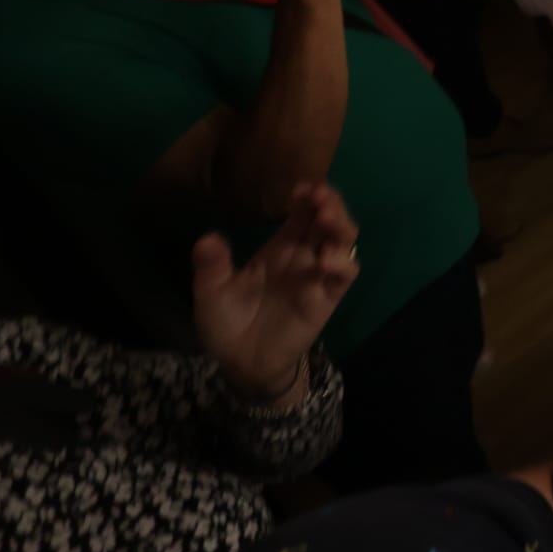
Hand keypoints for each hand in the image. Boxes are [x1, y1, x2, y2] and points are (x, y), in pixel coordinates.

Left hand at [193, 182, 359, 402]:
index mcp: (279, 248)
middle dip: (330, 202)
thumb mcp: (211, 293)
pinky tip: (324, 261)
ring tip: (326, 218)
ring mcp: (317, 276)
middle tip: (319, 196)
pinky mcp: (326, 298)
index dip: (307, 196)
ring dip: (341, 225)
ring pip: (344, 241)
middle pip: (329, 219)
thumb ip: (212, 266)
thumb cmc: (227, 324)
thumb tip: (208, 238)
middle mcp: (303, 256)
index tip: (301, 187)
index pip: (301, 213)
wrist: (240, 364)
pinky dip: (342, 263)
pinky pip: (345, 275)